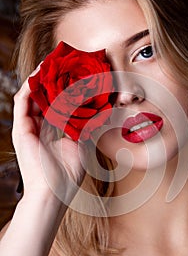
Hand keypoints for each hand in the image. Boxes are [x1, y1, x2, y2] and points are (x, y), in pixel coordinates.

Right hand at [12, 66, 85, 205]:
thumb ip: (85, 127)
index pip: (55, 103)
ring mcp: (28, 127)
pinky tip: (39, 75)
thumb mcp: (81, 145)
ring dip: (39, 79)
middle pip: (42, 96)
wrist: (54, 192)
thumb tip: (99, 112)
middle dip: (51, 79)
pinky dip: (29, 87)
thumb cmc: (67, 174)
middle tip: (61, 63)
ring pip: (31, 95)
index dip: (62, 88)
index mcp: (51, 130)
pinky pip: (22, 102)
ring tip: (49, 63)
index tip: (73, 74)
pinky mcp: (21, 128)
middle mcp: (38, 126)